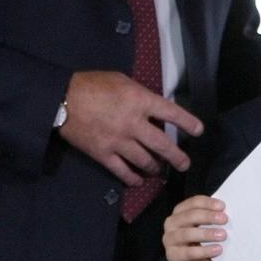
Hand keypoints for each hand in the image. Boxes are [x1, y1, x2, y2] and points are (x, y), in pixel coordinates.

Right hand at [58, 71, 202, 184]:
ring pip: (144, 160)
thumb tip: (153, 107)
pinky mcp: (103, 154)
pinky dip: (132, 177)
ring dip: (155, 168)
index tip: (198, 131)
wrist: (62, 99)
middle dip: (176, 157)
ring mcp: (118, 141)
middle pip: (161, 144)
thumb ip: (140, 95)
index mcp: (139, 100)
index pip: (170, 112)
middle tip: (184, 164)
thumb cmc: (93, 84)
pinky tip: (139, 180)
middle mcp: (133, 123)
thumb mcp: (122, 81)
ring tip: (161, 171)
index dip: (187, 122)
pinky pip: (122, 171)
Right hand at [163, 195, 226, 260]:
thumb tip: (226, 212)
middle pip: (190, 216)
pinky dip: (204, 251)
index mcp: (179, 212)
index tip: (222, 207)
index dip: (208, 203)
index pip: (193, 203)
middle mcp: (171, 223)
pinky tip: (217, 250)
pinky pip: (188, 252)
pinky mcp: (173, 256)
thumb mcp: (205, 227)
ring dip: (207, 234)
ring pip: (187, 233)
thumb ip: (212, 218)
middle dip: (208, 216)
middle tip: (224, 219)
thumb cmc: (201, 241)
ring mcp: (170, 240)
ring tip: (223, 235)